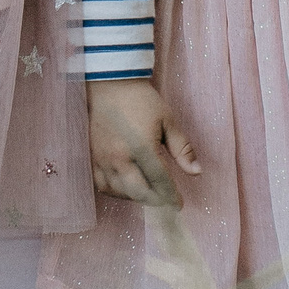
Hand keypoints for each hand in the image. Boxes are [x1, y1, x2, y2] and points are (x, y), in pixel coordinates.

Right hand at [88, 79, 203, 206]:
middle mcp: (120, 157)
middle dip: (156, 201)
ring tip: (148, 193)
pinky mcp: (92, 157)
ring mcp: (103, 158)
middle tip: (165, 201)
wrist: (109, 83)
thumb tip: (196, 172)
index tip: (179, 204)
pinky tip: (126, 187)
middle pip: (139, 192)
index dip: (171, 196)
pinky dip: (115, 191)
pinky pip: (102, 185)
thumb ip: (182, 149)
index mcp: (142, 147)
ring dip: (136, 197)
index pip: (160, 181)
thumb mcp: (167, 120)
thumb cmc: (141, 100)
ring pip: (120, 192)